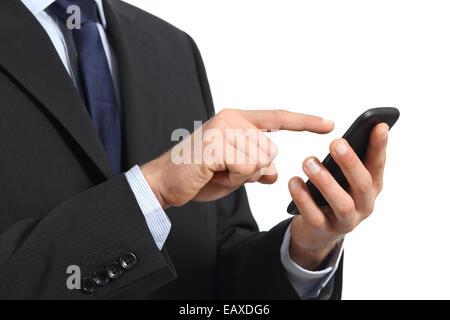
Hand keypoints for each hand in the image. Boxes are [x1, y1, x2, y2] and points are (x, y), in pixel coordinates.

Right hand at [141, 109, 333, 208]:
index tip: (329, 124)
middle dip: (251, 170)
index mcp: (236, 121)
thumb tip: (275, 173)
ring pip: (260, 160)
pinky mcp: (216, 144)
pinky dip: (233, 178)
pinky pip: (245, 167)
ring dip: (241, 176)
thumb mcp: (234, 174)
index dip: (304, 121)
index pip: (277, 118)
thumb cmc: (199, 176)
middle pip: (270, 150)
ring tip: (216, 171)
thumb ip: (255, 168)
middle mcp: (231, 120)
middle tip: (223, 171)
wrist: (166, 183)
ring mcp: (223, 129)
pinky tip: (213, 173)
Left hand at [288, 123, 388, 269]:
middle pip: (363, 185)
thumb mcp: (343, 178)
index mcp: (371, 187)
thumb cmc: (331, 195)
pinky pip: (314, 217)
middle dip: (350, 163)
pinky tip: (294, 182)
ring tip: (308, 162)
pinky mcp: (323, 231)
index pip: (378, 165)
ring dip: (326, 182)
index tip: (378, 125)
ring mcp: (344, 221)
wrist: (316, 232)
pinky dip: (304, 199)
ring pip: (342, 204)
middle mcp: (363, 205)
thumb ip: (346, 160)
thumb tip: (342, 137)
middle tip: (336, 143)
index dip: (379, 147)